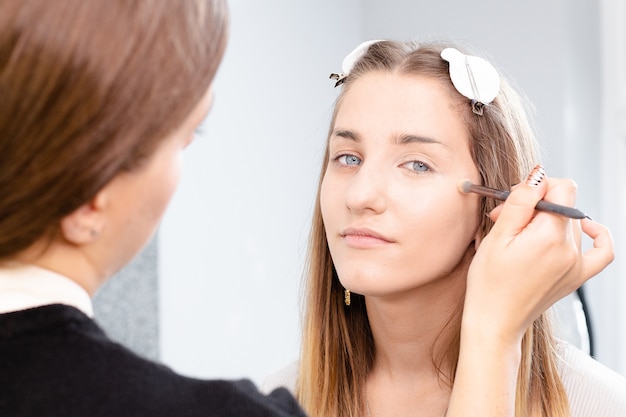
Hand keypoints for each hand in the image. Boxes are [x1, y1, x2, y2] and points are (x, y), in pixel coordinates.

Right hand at [463, 166, 613, 343]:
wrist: (495, 321)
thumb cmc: (489, 283)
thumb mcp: (497, 236)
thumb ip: (521, 201)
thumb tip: (537, 175)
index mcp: (550, 236)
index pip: (561, 187)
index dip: (535, 187)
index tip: (514, 200)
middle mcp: (570, 249)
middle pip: (563, 204)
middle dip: (535, 205)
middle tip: (505, 221)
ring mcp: (577, 264)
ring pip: (571, 222)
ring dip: (548, 220)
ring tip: (521, 235)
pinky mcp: (576, 276)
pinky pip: (602, 251)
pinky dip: (597, 235)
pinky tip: (585, 230)